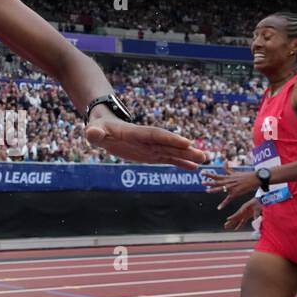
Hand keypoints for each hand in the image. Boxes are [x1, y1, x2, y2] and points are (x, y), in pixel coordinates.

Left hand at [83, 117, 207, 169]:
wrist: (103, 127)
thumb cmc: (97, 128)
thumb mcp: (93, 130)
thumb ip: (94, 133)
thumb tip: (91, 133)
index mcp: (136, 133)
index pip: (155, 135)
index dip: (170, 139)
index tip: (187, 142)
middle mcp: (147, 140)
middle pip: (169, 144)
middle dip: (186, 150)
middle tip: (204, 155)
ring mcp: (150, 147)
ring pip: (172, 152)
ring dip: (188, 157)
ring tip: (206, 160)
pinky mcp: (150, 154)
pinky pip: (167, 159)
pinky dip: (180, 163)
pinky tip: (194, 168)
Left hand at [202, 162, 261, 209]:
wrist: (255, 178)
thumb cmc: (245, 176)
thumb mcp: (235, 172)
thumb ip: (228, 169)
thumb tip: (225, 161)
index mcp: (228, 177)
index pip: (216, 175)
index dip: (209, 174)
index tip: (202, 173)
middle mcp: (228, 181)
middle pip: (217, 181)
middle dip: (209, 182)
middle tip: (202, 182)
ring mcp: (232, 187)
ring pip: (221, 189)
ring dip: (213, 190)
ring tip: (207, 191)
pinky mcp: (236, 193)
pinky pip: (228, 199)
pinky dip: (223, 204)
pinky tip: (219, 208)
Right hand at [224, 197, 261, 230]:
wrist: (259, 200)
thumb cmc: (258, 203)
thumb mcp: (257, 207)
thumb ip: (256, 213)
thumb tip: (255, 220)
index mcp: (244, 208)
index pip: (237, 214)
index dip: (233, 217)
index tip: (228, 219)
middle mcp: (242, 211)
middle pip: (235, 217)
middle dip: (230, 221)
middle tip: (225, 225)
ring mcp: (244, 214)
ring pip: (237, 220)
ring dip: (232, 224)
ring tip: (226, 227)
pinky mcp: (247, 216)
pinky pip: (242, 222)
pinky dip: (239, 225)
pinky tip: (236, 229)